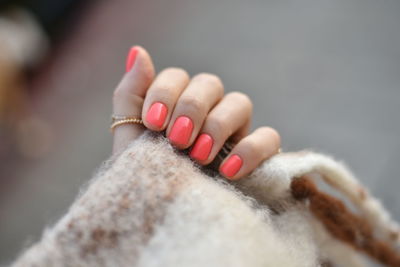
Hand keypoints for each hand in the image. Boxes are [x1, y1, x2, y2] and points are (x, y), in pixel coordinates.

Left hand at [112, 46, 279, 179]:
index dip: (165, 93)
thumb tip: (137, 51)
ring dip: (217, 125)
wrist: (159, 218)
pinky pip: (269, 137)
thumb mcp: (130, 138)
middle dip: (191, 108)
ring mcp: (233, 132)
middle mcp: (207, 112)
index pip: (178, 77)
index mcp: (177, 104)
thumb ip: (131, 95)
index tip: (153, 124)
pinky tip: (228, 170)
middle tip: (177, 140)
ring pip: (240, 102)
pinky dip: (252, 149)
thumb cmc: (144, 177)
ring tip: (198, 156)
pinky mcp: (257, 156)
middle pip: (210, 83)